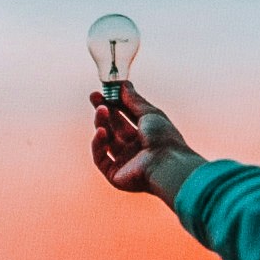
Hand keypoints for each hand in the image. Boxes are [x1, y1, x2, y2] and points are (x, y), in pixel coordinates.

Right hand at [89, 81, 203, 198]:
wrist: (166, 164)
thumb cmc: (164, 138)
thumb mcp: (149, 113)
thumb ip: (133, 99)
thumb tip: (123, 84)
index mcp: (146, 135)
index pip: (125, 117)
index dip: (114, 104)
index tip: (103, 91)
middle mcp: (135, 149)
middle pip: (114, 128)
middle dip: (103, 112)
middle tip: (93, 97)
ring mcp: (124, 162)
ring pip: (106, 141)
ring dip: (101, 124)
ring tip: (101, 110)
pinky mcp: (115, 175)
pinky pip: (100, 158)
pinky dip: (98, 144)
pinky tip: (101, 131)